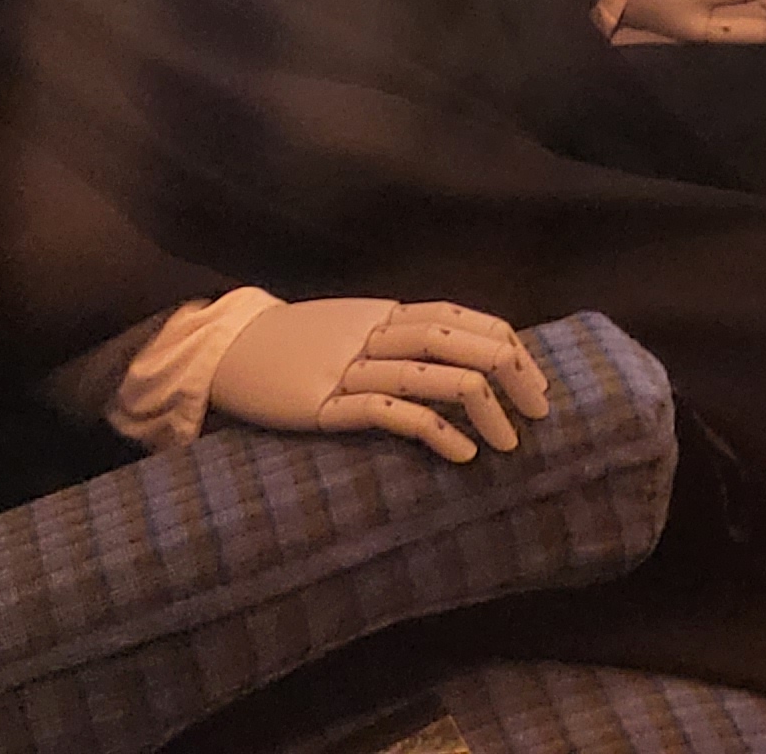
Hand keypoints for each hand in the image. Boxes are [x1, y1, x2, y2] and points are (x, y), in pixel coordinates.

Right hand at [205, 297, 552, 461]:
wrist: (224, 352)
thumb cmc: (294, 347)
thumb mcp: (351, 330)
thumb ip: (397, 339)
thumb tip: (461, 364)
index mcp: (383, 312)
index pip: (459, 316)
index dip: (504, 343)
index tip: (535, 379)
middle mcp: (371, 332)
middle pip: (455, 340)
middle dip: (508, 372)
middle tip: (540, 410)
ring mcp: (345, 368)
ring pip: (429, 374)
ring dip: (481, 408)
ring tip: (511, 443)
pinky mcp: (322, 405)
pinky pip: (388, 412)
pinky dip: (434, 431)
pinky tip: (462, 454)